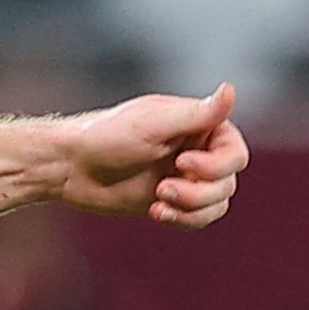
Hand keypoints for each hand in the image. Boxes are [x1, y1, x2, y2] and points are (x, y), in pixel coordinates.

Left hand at [53, 84, 243, 229]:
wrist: (72, 166)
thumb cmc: (108, 136)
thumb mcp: (154, 124)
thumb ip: (197, 114)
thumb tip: (230, 90)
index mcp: (201, 126)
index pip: (235, 154)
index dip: (216, 165)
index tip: (181, 163)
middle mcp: (199, 150)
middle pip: (228, 183)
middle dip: (199, 191)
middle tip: (163, 188)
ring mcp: (186, 178)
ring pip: (216, 204)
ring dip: (191, 208)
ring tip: (158, 202)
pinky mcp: (172, 201)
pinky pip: (198, 218)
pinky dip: (183, 220)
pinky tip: (156, 213)